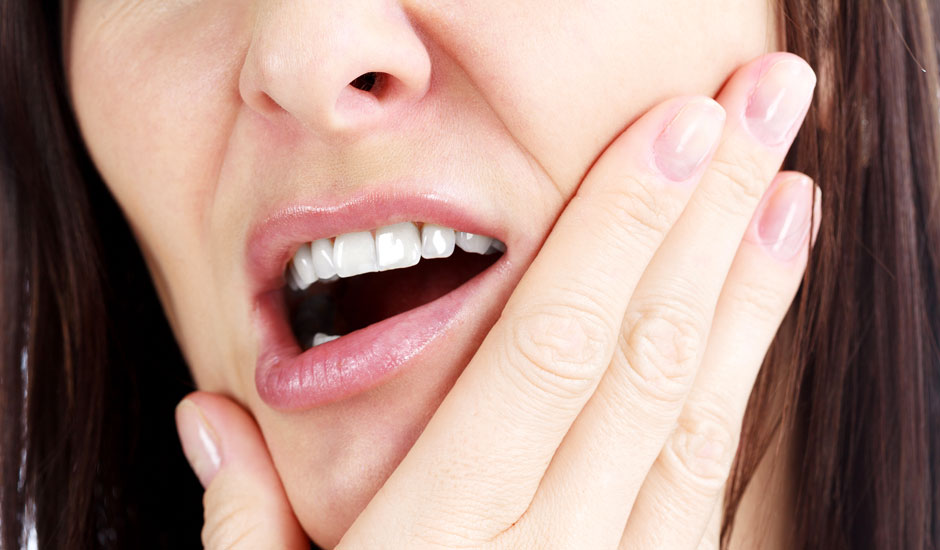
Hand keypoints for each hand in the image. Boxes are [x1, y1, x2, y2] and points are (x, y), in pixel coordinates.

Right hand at [175, 51, 819, 548]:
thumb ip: (244, 527)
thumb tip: (208, 415)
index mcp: (440, 542)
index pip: (546, 349)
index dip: (617, 230)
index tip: (674, 127)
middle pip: (644, 359)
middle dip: (709, 217)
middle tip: (765, 102)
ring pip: (697, 417)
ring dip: (749, 291)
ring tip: (787, 183)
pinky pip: (704, 489)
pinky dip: (738, 389)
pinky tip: (753, 312)